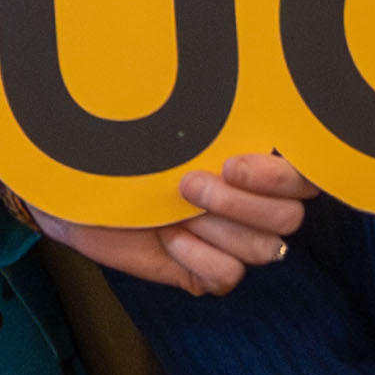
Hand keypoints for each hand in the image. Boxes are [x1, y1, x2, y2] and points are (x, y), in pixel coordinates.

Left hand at [24, 148, 311, 296]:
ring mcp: (229, 241)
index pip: (305, 177)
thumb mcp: (158, 133)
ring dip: (218, 229)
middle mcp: (250, 204)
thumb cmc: (115, 152)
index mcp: (252, 162)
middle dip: (240, 204)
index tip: (231, 163)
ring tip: (175, 213)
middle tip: (188, 185)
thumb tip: (226, 98)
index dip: (281, 177)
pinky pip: (227, 277)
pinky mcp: (204, 273)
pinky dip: (200, 259)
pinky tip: (169, 241)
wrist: (69, 193)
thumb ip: (204, 127)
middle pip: (289, 218)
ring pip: (264, 249)